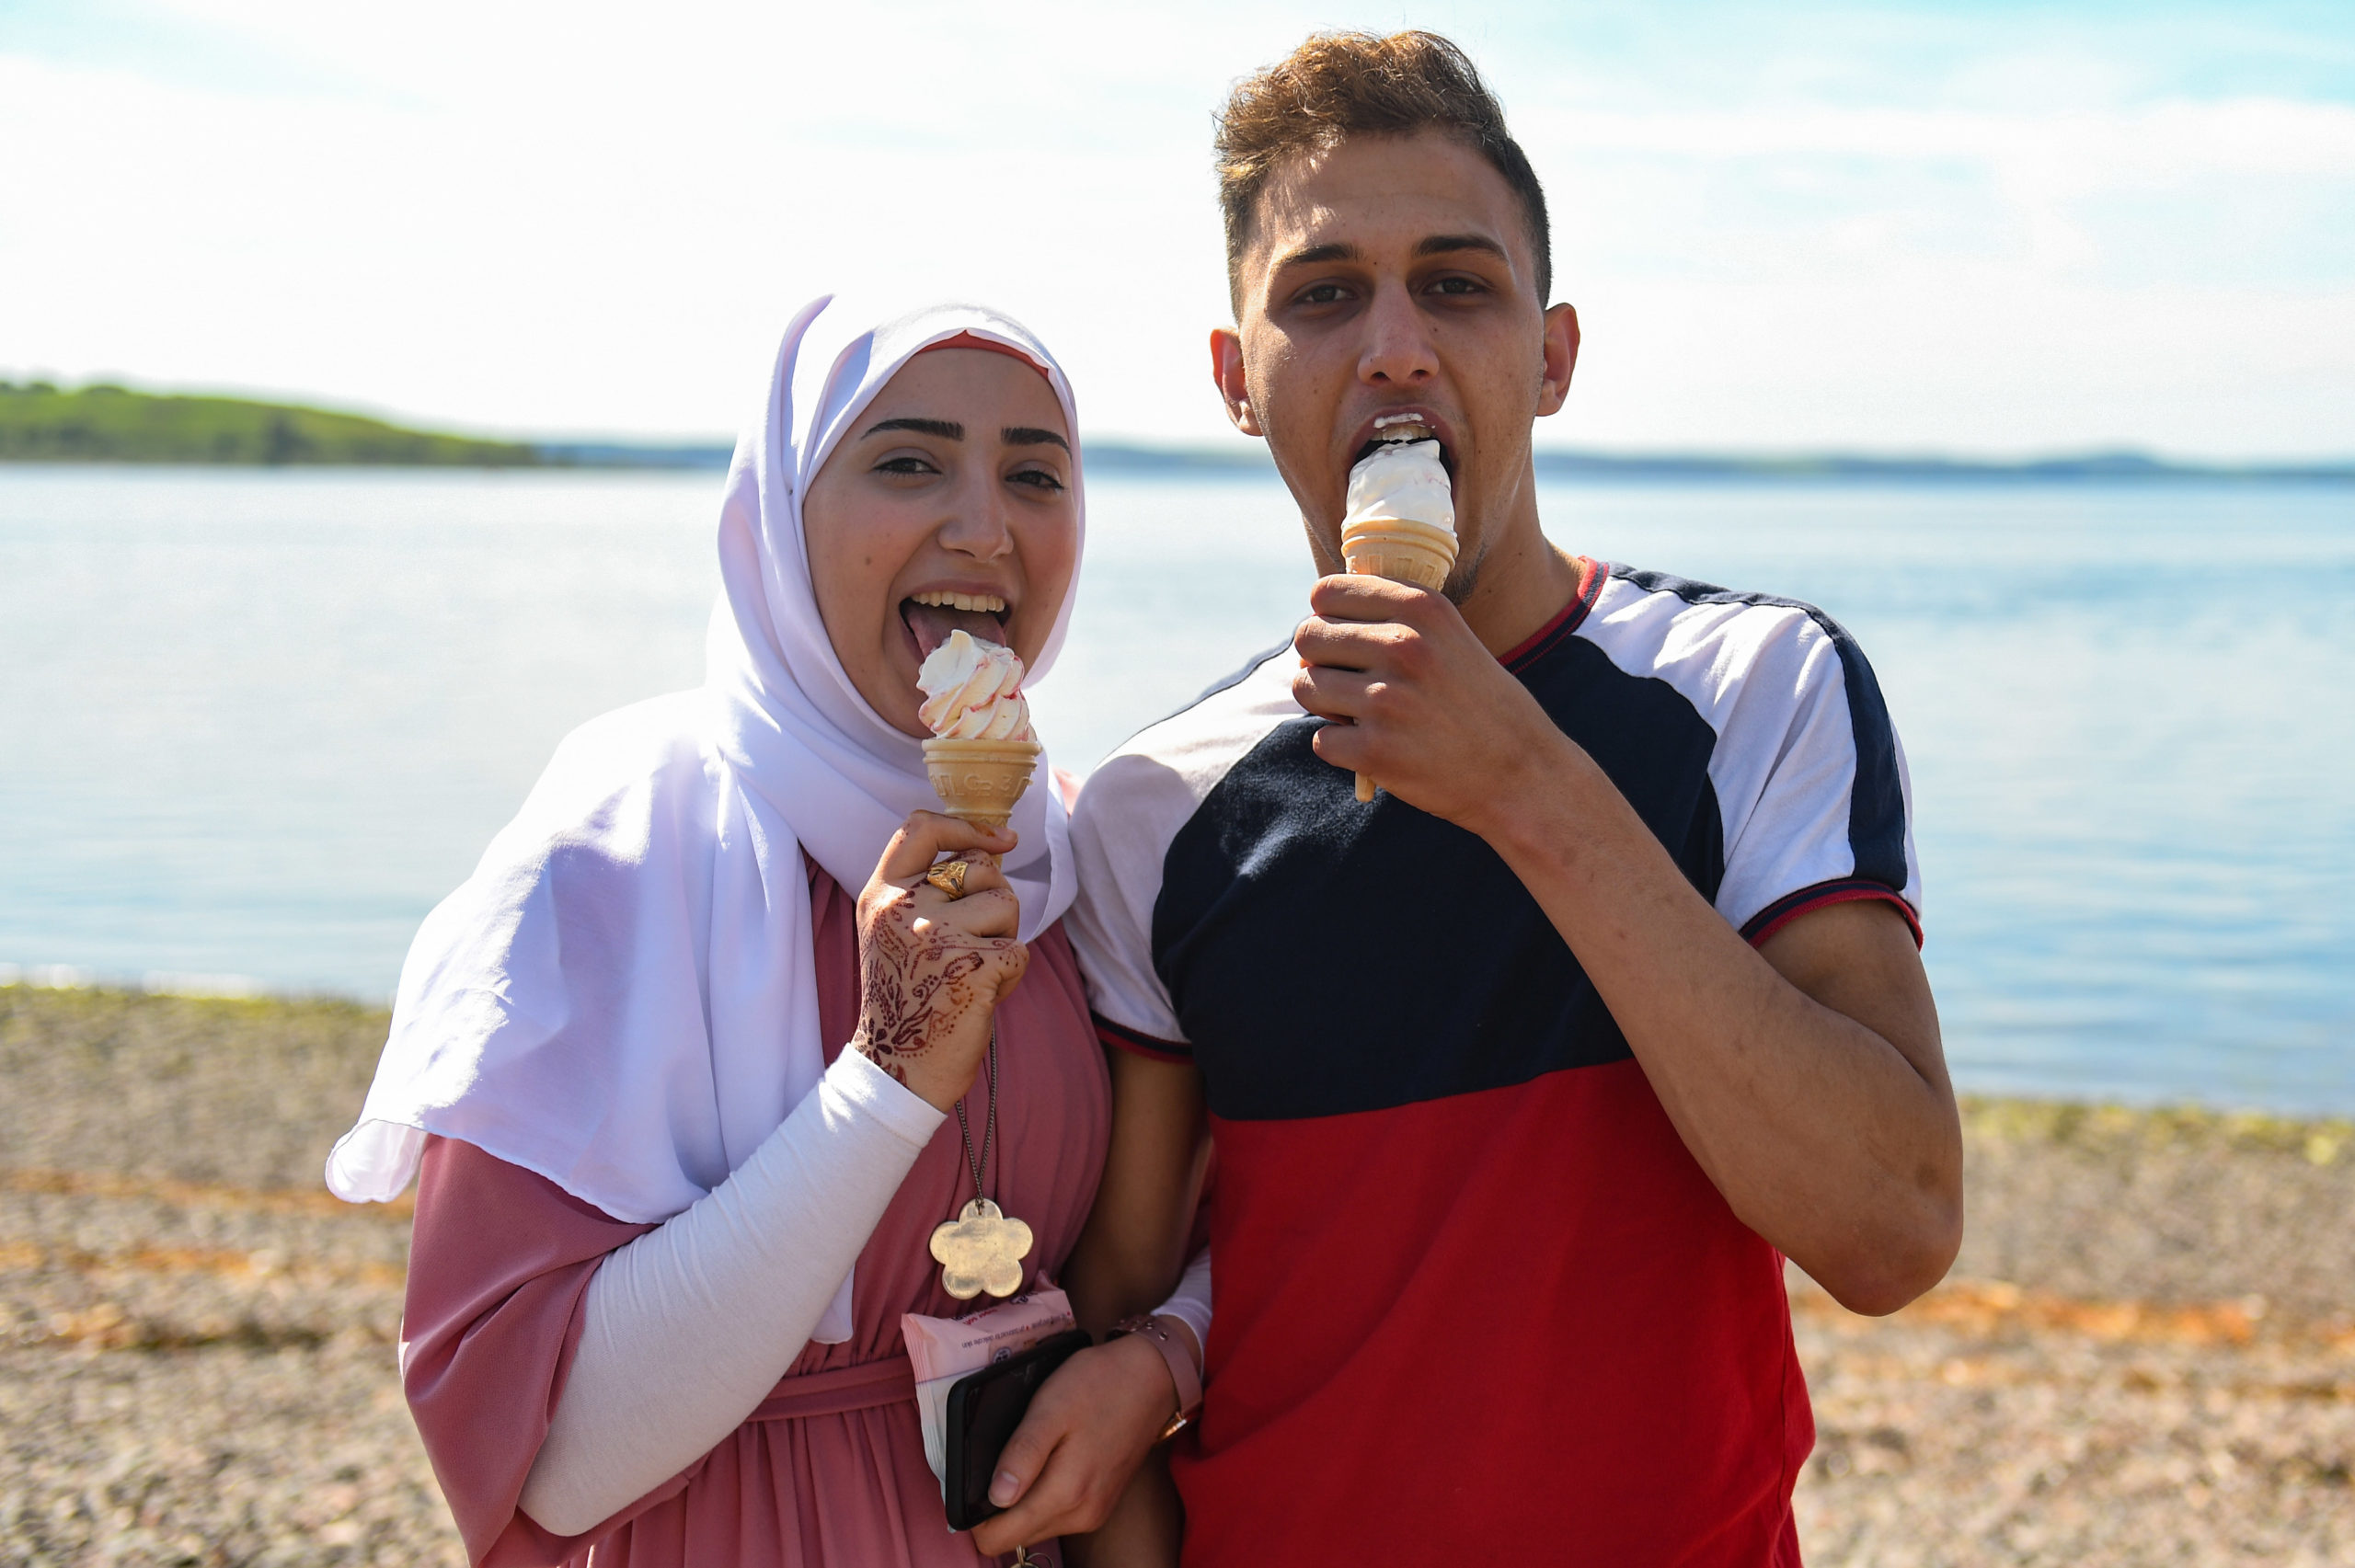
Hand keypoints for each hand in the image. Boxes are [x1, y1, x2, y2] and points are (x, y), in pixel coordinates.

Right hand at [851, 811, 1028, 1111]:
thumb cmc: (910, 994)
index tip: (1001, 839)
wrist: (899, 1067)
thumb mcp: (897, 930)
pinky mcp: (973, 966)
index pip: (921, 828)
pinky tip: (980, 996)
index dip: (965, 826)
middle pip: (979, 867)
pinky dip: (1011, 974)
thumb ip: (928, 887)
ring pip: (1005, 904)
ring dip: (1003, 938)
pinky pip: (1019, 949)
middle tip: (968, 945)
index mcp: (882, 895)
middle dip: (992, 900)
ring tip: (971, 972)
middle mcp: (903, 908)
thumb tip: (992, 843)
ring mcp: (937, 936)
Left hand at [967, 1333, 1182, 1555]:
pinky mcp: (1100, 1505)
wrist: (1151, 1378)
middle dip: (997, 1508)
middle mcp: (1081, 1515)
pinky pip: (1056, 1515)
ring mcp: (1093, 1512)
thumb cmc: (1099, 1385)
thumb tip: (994, 1498)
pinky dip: (1042, 1496)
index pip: (997, 1539)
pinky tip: (1048, 1460)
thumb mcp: (1050, 1408)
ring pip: (1035, 1527)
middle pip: (1014, 1536)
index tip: (973, 1482)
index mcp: (1065, 1494)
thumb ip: (1022, 1454)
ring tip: (1026, 1455)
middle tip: (1001, 1460)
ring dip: (1021, 1501)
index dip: (975, 1516)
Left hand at [1291, 574, 1574, 835]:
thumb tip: (1320, 617)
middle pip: (1308, 636)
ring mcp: (1386, 700)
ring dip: (1325, 704)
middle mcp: (1402, 645)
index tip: (1342, 639)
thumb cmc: (1481, 704)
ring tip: (1360, 715)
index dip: (1327, 618)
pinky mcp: (1375, 750)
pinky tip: (1374, 747)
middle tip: (1349, 683)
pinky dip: (1340, 748)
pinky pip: (1321, 739)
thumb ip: (1395, 618)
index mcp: (1421, 607)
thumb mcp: (1451, 637)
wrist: (1522, 774)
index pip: (1327, 592)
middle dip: (1319, 661)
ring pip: (1305, 685)